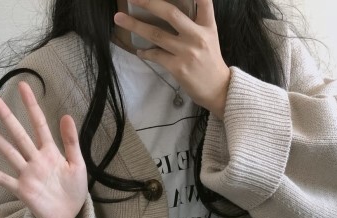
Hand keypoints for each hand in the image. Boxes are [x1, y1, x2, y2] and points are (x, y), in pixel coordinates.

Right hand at [0, 82, 87, 217]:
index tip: (23, 86)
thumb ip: (71, 142)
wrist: (69, 217)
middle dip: (6, 116)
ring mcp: (26, 174)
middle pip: (19, 134)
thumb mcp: (78, 165)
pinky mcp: (21, 190)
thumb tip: (66, 115)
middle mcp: (35, 160)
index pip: (39, 124)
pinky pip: (1, 178)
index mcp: (51, 153)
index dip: (31, 106)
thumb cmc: (74, 192)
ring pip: (7, 151)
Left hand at [114, 0, 230, 118]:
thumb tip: (169, 13)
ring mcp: (187, 52)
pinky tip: (139, 51)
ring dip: (135, 25)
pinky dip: (145, 52)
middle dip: (149, 2)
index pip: (203, 1)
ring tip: (119, 19)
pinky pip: (156, 56)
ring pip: (156, 34)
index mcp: (207, 25)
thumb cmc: (210, 62)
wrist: (217, 89)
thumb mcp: (210, 37)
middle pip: (170, 13)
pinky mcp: (178, 67)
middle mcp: (197, 36)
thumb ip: (196, 23)